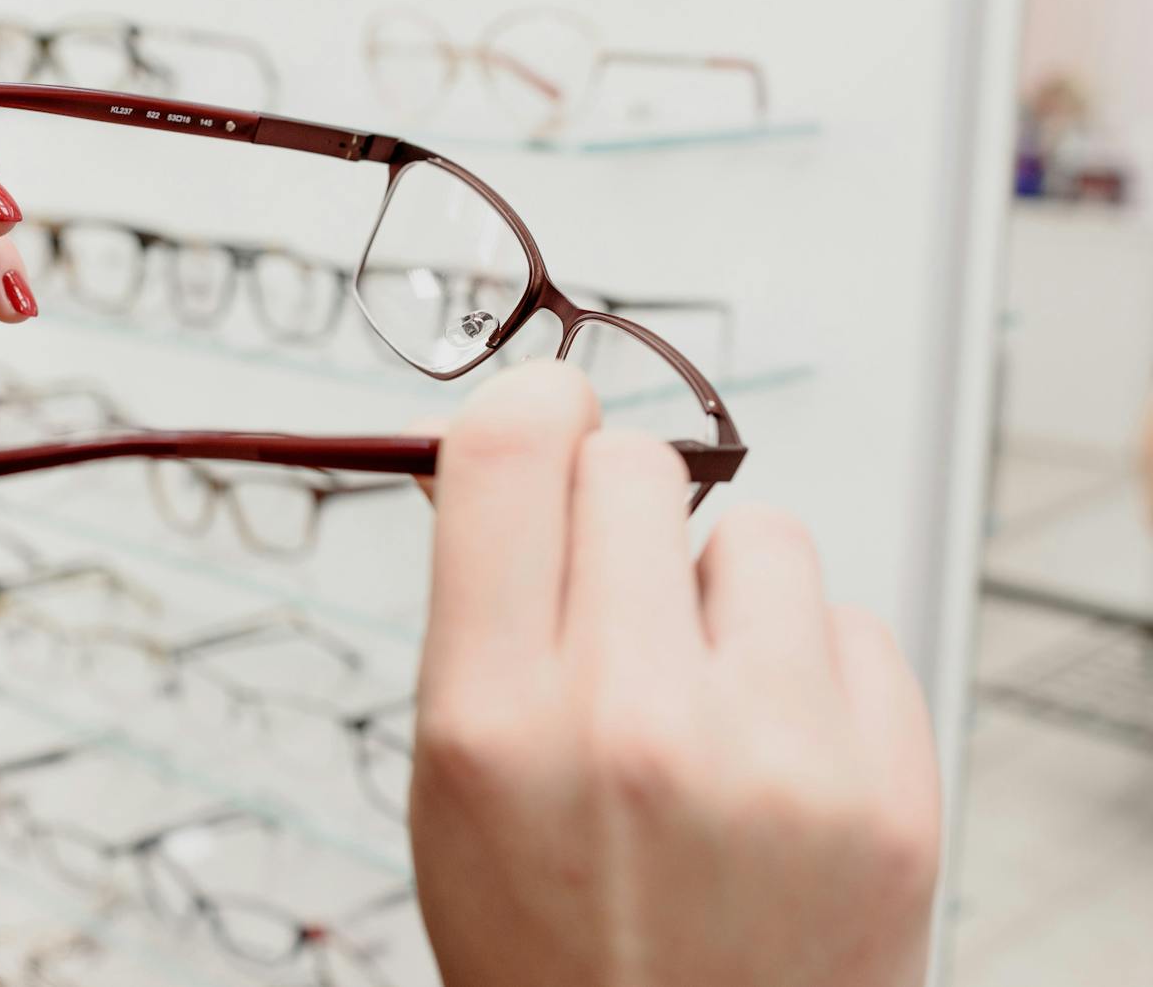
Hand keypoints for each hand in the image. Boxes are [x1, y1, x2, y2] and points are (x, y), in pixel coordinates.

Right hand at [411, 362, 941, 986]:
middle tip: (616, 596)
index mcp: (491, 719)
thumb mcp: (451, 782)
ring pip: (763, 535)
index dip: (534, 409)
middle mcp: (633, 725)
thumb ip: (482, 608)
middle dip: (620, 510)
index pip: (515, 449)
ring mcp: (777, 760)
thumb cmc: (547, 942)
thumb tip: (521, 440)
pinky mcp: (890, 793)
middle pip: (639, 466)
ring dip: (725, 593)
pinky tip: (774, 758)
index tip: (550, 422)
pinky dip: (809, 672)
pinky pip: (852, 627)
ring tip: (704, 699)